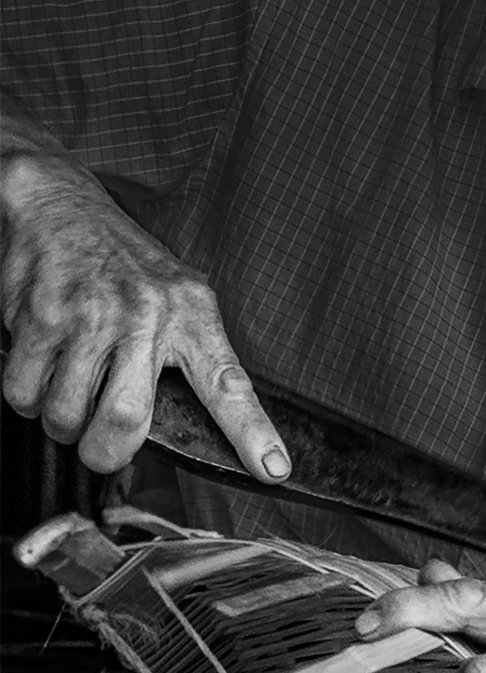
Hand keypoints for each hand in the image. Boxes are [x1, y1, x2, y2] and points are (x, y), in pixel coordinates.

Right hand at [1, 153, 290, 478]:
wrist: (57, 203)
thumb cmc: (121, 263)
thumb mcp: (174, 293)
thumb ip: (190, 352)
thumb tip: (199, 426)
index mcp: (190, 314)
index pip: (228, 382)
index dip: (252, 432)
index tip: (273, 470)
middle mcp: (144, 314)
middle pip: (124, 421)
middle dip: (104, 453)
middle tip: (101, 447)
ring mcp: (88, 315)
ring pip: (65, 416)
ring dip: (60, 423)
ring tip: (68, 392)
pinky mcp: (39, 316)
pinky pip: (24, 393)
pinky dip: (26, 397)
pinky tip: (40, 369)